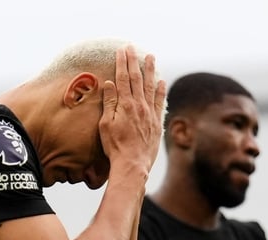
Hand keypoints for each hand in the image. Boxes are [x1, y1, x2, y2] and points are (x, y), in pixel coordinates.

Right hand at [100, 45, 166, 173]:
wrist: (132, 164)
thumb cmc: (115, 146)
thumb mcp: (106, 124)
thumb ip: (109, 102)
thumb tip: (109, 83)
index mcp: (124, 105)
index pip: (122, 78)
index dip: (121, 63)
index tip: (121, 50)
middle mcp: (139, 106)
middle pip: (136, 79)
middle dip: (134, 61)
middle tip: (132, 48)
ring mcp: (149, 113)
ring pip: (150, 87)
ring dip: (150, 71)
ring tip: (151, 57)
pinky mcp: (156, 123)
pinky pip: (160, 102)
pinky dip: (161, 90)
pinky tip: (162, 81)